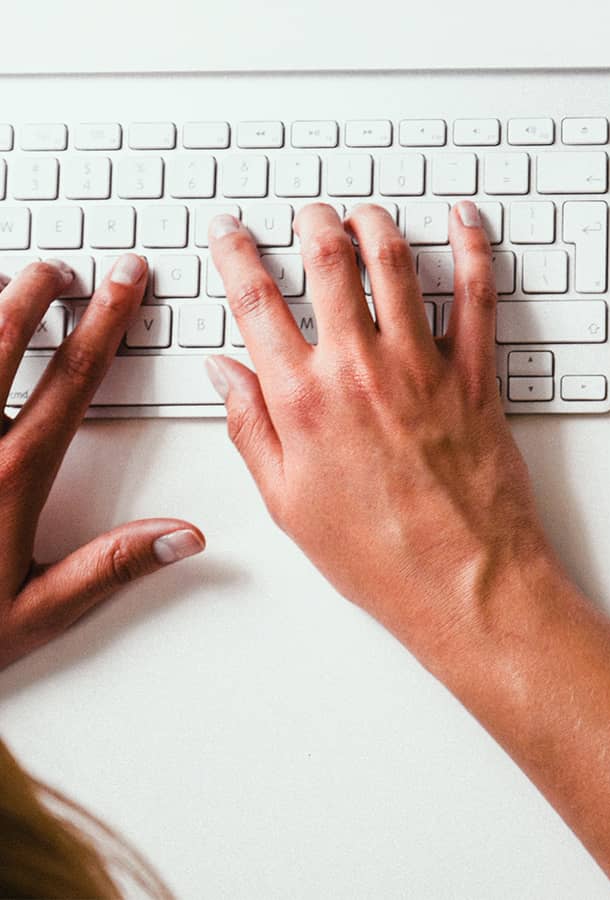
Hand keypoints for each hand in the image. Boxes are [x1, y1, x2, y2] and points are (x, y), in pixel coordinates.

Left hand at [0, 257, 203, 670]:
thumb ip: (111, 566)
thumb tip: (186, 536)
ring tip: (5, 280)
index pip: (71, 378)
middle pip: (1, 338)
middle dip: (35, 292)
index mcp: (9, 475)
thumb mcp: (34, 610)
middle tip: (60, 266)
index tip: (124, 283)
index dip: (104, 322)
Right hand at [205, 203, 551, 655]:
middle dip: (312, 224)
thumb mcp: (287, 502)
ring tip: (365, 214)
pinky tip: (465, 220)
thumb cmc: (379, 555)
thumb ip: (250, 428)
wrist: (465, 582)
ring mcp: (423, 367)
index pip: (256, 301)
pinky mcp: (478, 376)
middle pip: (328, 263)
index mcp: (303, 401)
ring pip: (395, 263)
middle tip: (308, 213)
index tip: (229, 230)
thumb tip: (223, 372)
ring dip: (376, 224)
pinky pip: (477, 295)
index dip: (235, 253)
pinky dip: (473, 248)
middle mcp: (360, 370)